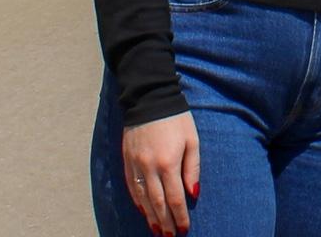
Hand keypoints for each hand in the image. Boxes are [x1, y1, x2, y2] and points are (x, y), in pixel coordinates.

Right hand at [122, 114, 199, 236]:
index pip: (175, 198)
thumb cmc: (176, 118)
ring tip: (157, 231)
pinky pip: (132, 187)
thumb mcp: (191, 139)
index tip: (184, 229)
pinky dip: (138, 202)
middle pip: (158, 203)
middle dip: (165, 222)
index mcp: (168, 163)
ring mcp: (136, 165)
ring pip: (143, 199)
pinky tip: (143, 211)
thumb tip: (193, 194)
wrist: (149, 97)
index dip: (180, 216)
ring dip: (151, 217)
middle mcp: (150, 168)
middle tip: (169, 236)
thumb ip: (192, 168)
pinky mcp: (126, 160)